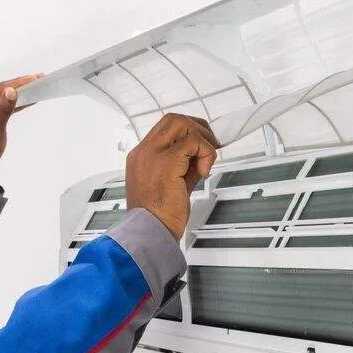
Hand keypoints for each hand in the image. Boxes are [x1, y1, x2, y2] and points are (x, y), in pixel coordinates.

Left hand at [0, 74, 40, 184]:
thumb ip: (4, 109)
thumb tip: (12, 90)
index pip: (0, 89)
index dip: (19, 82)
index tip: (35, 78)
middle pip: (2, 91)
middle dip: (20, 85)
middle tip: (38, 79)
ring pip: (3, 99)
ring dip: (18, 94)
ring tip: (35, 87)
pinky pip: (3, 108)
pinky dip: (14, 105)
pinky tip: (26, 101)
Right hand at [125, 114, 218, 240]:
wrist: (150, 233)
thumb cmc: (158, 217)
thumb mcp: (172, 184)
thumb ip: (185, 166)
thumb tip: (203, 155)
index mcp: (141, 157)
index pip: (165, 130)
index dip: (188, 132)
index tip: (202, 144)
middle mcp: (143, 152)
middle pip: (173, 119)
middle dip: (198, 128)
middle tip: (211, 145)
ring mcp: (152, 155)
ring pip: (182, 123)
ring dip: (202, 138)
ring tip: (207, 160)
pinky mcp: (166, 162)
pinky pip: (193, 141)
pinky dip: (205, 152)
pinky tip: (204, 171)